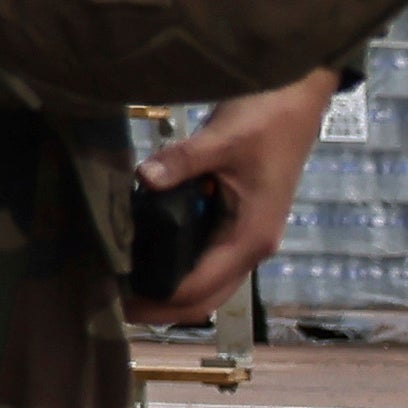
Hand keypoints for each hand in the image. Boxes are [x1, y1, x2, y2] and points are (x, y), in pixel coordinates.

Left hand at [133, 78, 332, 324]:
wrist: (296, 98)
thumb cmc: (266, 119)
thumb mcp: (222, 138)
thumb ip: (182, 161)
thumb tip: (145, 179)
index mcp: (251, 236)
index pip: (200, 286)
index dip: (159, 298)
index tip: (115, 301)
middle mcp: (252, 246)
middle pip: (206, 298)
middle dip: (162, 308)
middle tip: (111, 308)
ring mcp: (247, 236)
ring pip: (209, 283)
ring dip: (170, 292)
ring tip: (120, 287)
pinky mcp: (239, 222)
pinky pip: (208, 258)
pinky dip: (179, 267)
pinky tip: (144, 257)